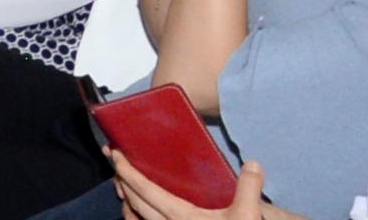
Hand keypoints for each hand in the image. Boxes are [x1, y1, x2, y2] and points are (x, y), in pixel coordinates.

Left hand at [111, 151, 270, 219]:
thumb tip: (252, 164)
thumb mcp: (248, 215)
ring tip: (123, 186)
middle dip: (122, 181)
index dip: (126, 172)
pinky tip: (140, 210)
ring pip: (137, 219)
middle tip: (116, 162)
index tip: (115, 154)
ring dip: (128, 201)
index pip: (144, 190)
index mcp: (181, 216)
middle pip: (135, 202)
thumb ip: (249, 188)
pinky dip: (138, 217)